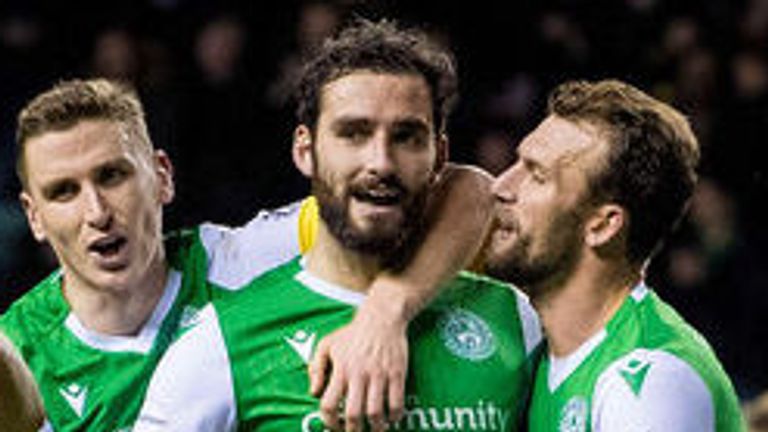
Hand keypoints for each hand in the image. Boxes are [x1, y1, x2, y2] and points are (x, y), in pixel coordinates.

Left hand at [309, 295, 408, 431]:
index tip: (334, 427)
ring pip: (375, 412)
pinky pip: (396, 403)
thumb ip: (316, 368)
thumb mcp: (327, 345)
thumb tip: (314, 392)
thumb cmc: (352, 333)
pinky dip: (394, 416)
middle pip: (353, 414)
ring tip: (375, 429)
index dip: (329, 422)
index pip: (328, 404)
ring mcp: (379, 375)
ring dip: (375, 427)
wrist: (381, 318)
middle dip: (352, 431)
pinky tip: (391, 418)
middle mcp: (359, 375)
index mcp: (341, 369)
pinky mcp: (396, 374)